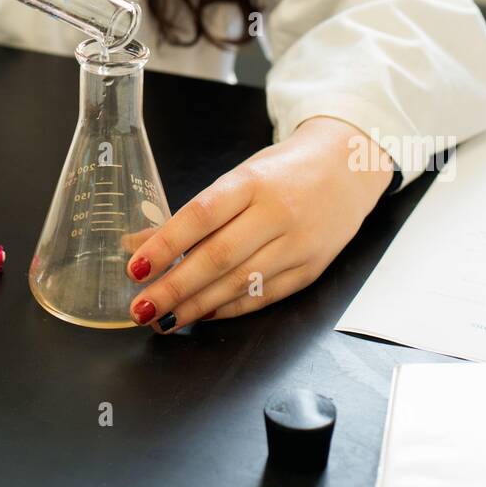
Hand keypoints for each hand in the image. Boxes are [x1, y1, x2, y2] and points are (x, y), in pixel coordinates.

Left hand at [125, 116, 393, 329]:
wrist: (350, 168)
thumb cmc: (284, 170)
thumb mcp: (240, 177)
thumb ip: (197, 212)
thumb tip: (142, 243)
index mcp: (253, 182)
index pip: (202, 215)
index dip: (166, 244)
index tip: (135, 266)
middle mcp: (277, 214)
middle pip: (218, 257)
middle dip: (174, 287)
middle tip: (140, 307)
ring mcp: (297, 245)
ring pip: (239, 283)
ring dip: (196, 306)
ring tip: (162, 319)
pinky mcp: (310, 271)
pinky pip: (263, 296)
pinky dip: (228, 309)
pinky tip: (201, 315)